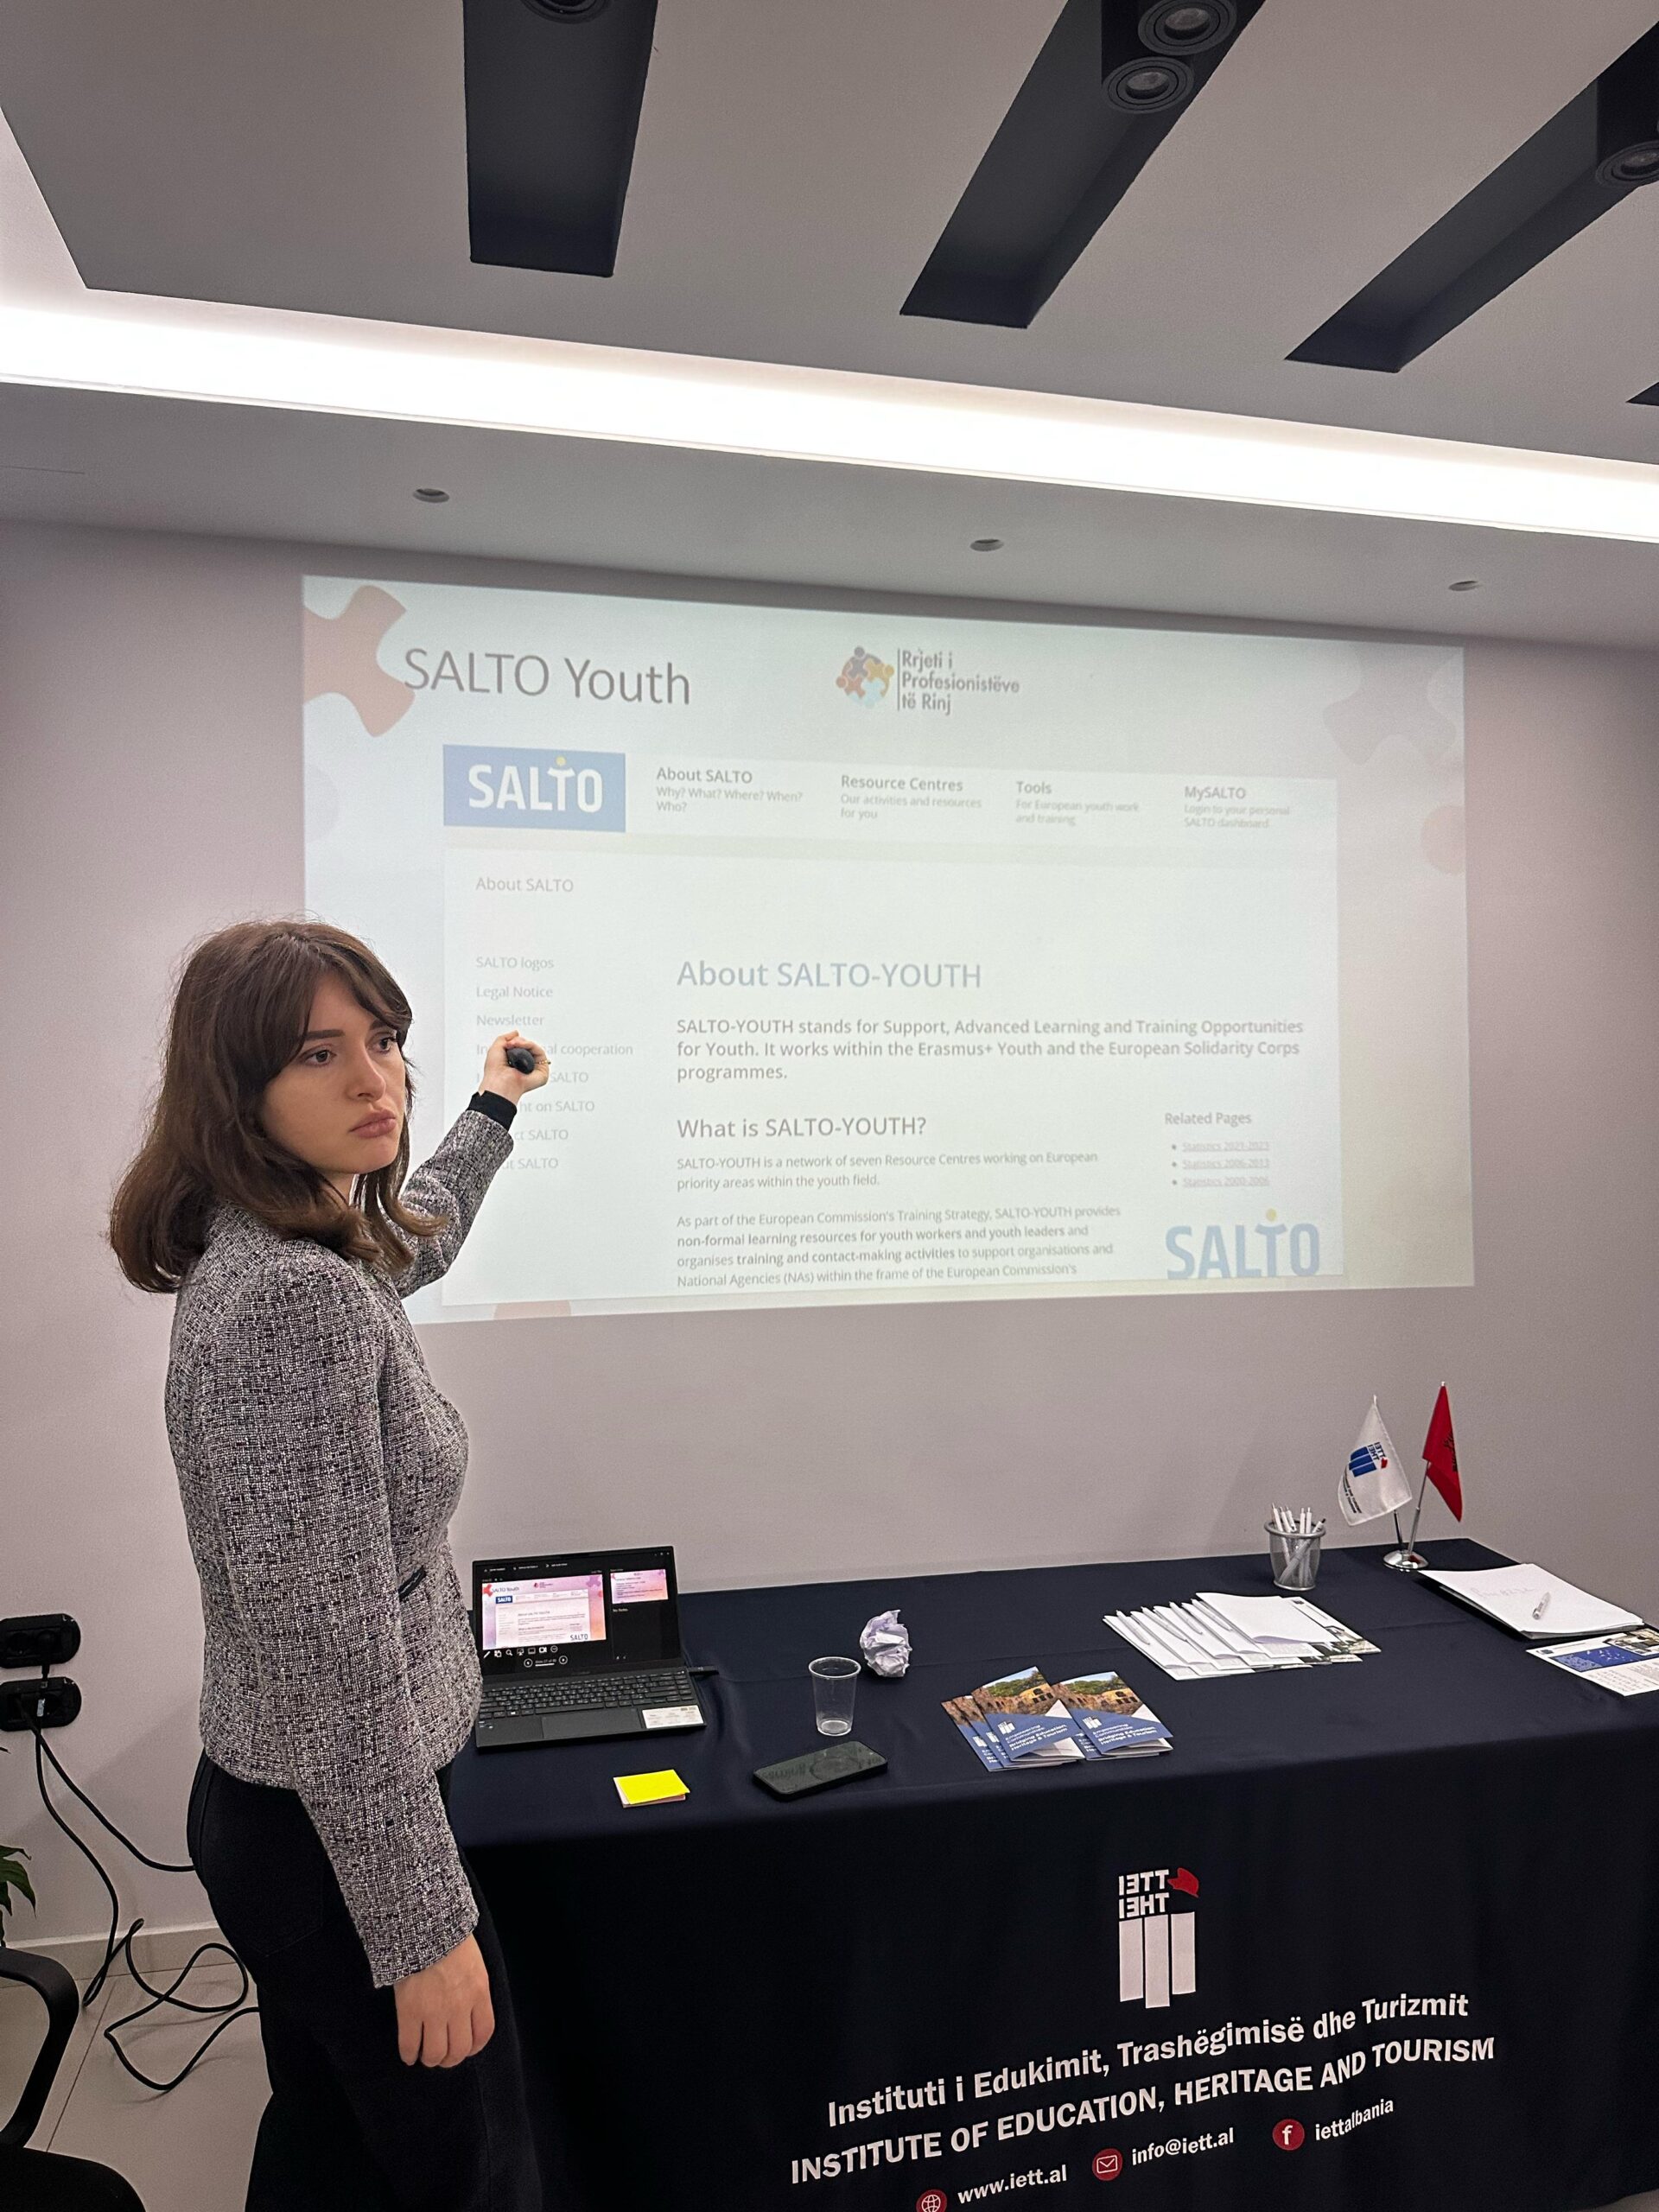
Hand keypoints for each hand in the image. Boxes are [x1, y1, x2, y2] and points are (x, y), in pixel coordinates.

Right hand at [393, 1933, 493, 2067]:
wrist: (424, 1925)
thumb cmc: (449, 1939)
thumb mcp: (473, 1963)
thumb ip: (473, 1988)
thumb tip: (468, 2011)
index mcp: (479, 1992)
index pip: (483, 2032)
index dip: (474, 2047)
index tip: (466, 2049)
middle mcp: (460, 2006)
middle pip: (459, 2049)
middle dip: (451, 2058)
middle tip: (442, 2056)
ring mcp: (434, 2011)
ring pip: (435, 2053)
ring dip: (430, 2059)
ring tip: (425, 2055)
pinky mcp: (410, 2011)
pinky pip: (409, 2044)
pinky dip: (408, 2054)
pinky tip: (408, 2054)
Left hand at [478, 1029, 548, 1106]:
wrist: (499, 1081)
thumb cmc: (495, 1070)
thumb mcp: (496, 1047)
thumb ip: (505, 1038)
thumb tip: (516, 1033)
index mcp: (514, 1064)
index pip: (520, 1048)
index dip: (516, 1042)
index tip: (508, 1043)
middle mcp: (525, 1067)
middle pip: (528, 1047)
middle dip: (520, 1041)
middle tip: (511, 1044)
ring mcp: (534, 1069)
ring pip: (534, 1048)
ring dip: (525, 1043)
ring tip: (515, 1045)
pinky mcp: (542, 1072)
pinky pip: (540, 1053)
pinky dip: (532, 1046)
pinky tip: (523, 1046)